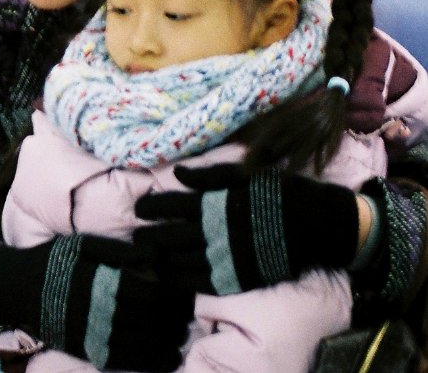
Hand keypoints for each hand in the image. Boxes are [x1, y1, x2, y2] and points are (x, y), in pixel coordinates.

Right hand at [0, 235, 193, 371]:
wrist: (17, 290)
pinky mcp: (89, 351)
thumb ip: (117, 250)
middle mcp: (101, 313)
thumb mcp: (81, 245)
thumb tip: (154, 253)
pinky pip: (128, 362)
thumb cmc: (52, 261)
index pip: (153, 295)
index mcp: (102, 283)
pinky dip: (152, 362)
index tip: (186, 291)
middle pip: (153, 322)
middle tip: (188, 312)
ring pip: (145, 345)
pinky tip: (168, 356)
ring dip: (169, 341)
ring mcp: (95, 336)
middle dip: (177, 319)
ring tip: (180, 333)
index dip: (175, 296)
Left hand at [134, 163, 358, 294]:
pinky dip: (180, 281)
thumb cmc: (282, 195)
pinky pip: (199, 283)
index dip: (150, 208)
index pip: (169, 206)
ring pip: (178, 263)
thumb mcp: (246, 175)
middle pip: (167, 237)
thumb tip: (177, 173)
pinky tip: (171, 278)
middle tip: (137, 237)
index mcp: (213, 204)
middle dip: (147, 237)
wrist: (320, 226)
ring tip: (149, 258)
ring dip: (159, 260)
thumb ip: (209, 175)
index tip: (139, 209)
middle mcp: (212, 232)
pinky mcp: (235, 279)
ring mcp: (223, 258)